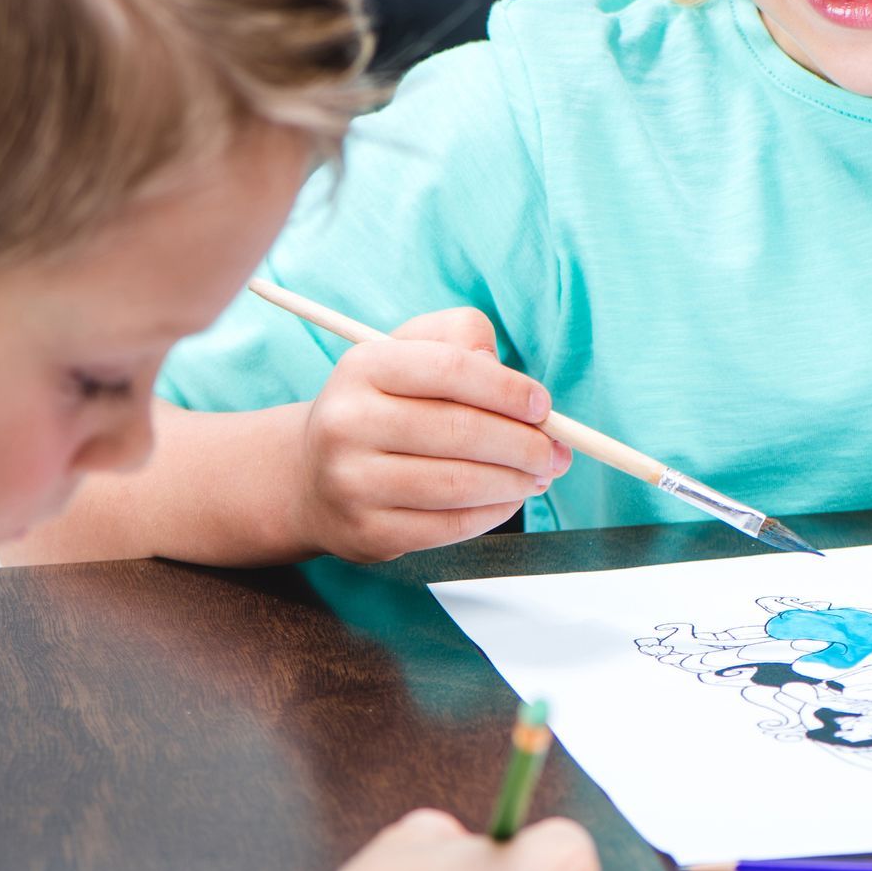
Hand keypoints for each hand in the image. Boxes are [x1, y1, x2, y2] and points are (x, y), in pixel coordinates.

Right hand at [294, 307, 572, 560]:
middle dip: (524, 444)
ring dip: (515, 482)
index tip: (543, 406)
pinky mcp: (367, 532)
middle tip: (559, 452)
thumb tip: (509, 377)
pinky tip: (509, 499)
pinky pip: (448, 525)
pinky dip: (492, 513)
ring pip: (458, 484)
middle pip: (460, 431)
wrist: (312, 476)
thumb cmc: (382, 406)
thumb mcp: (409, 352)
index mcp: (363, 367)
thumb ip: (461, 338)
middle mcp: (348, 423)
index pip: (451, 369)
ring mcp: (352, 482)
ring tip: (540, 476)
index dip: (508, 389)